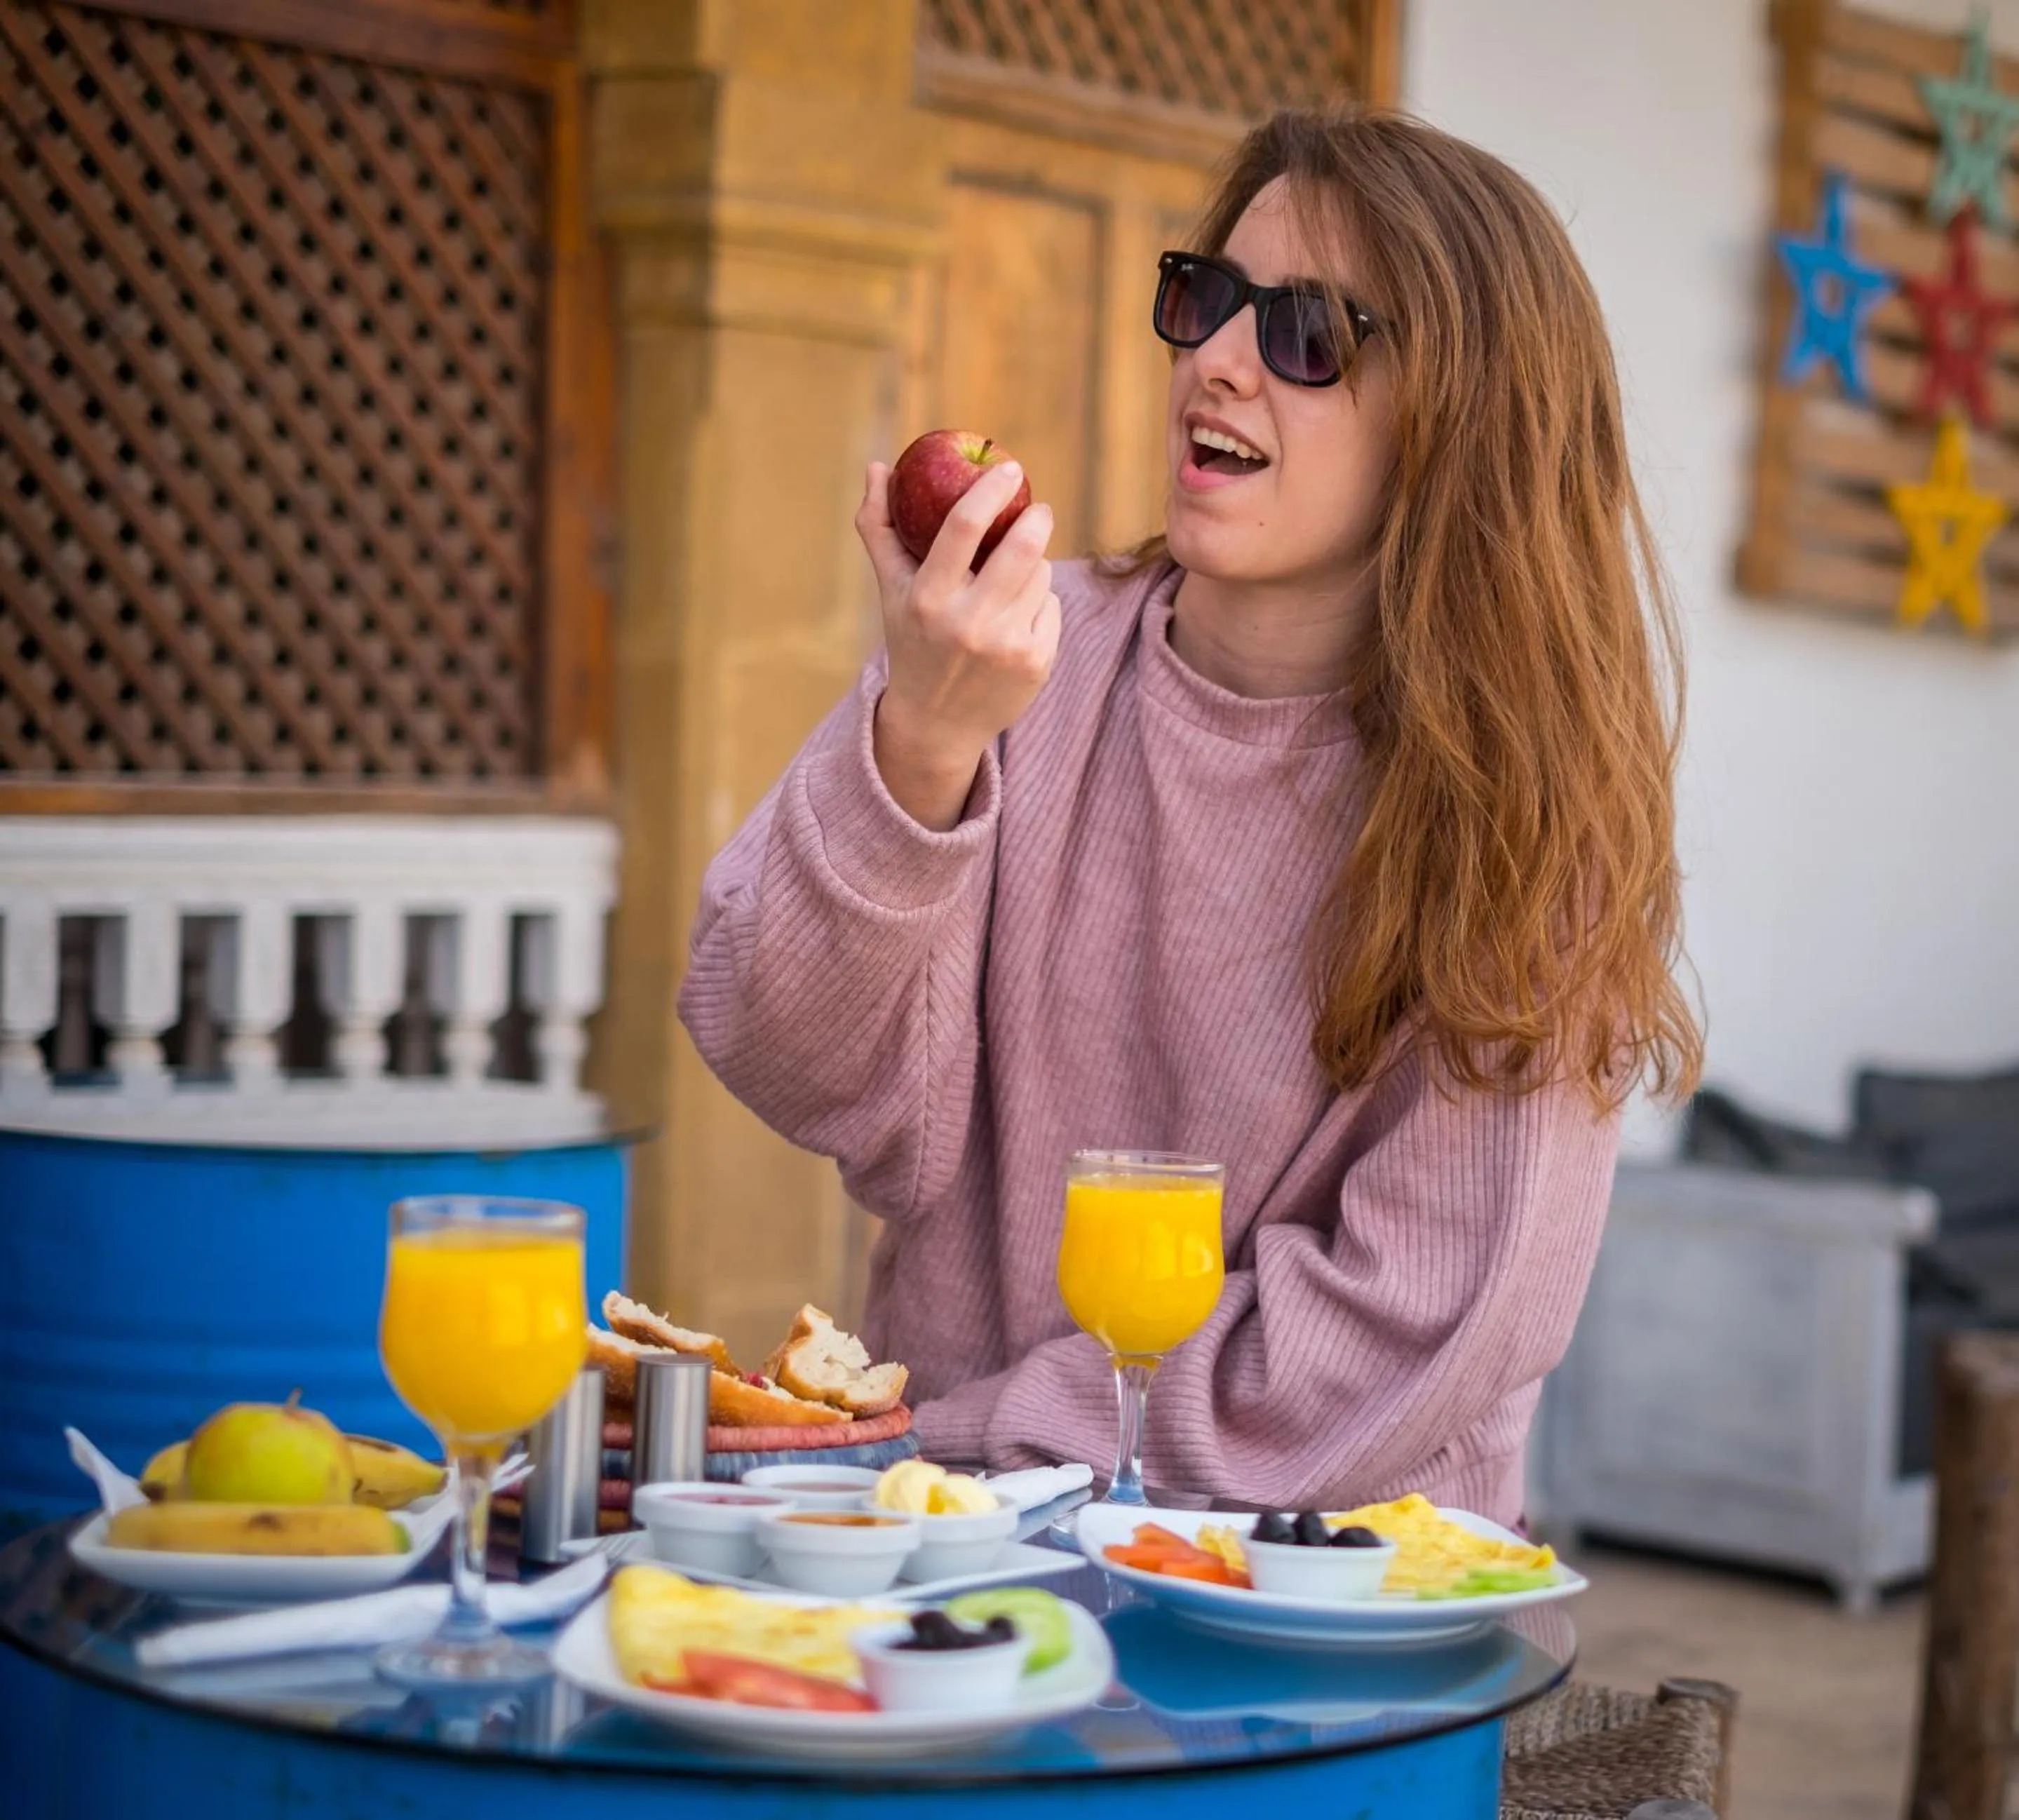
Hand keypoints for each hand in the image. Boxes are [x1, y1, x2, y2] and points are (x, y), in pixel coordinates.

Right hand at [856, 458, 1060, 831]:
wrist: (936, 724)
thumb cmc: (912, 642)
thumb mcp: (890, 591)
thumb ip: (880, 527)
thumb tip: (879, 466)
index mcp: (928, 599)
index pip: (962, 528)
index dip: (989, 490)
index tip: (1008, 469)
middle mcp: (968, 623)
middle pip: (1023, 548)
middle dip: (1036, 519)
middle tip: (1036, 510)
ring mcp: (1007, 646)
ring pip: (1041, 575)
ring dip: (1034, 565)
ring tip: (1010, 580)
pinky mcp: (1037, 663)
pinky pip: (1051, 607)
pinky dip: (1039, 603)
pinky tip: (1016, 620)